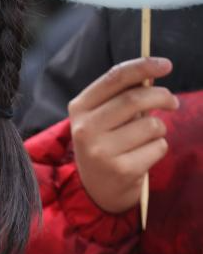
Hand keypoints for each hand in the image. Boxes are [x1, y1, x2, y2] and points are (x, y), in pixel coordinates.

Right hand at [67, 57, 178, 213]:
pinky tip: (143, 155)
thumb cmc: (106, 142)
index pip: (114, 78)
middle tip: (173, 103)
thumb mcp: (101, 117)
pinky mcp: (121, 169)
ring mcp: (101, 151)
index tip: (166, 65)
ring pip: (152, 125)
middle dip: (163, 96)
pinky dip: (158, 148)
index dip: (143, 67)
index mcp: (79, 108)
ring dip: (159, 128)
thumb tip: (153, 73)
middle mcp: (85, 128)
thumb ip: (121, 95)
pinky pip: (158, 147)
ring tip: (147, 137)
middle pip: (135, 98)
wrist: (97, 188)